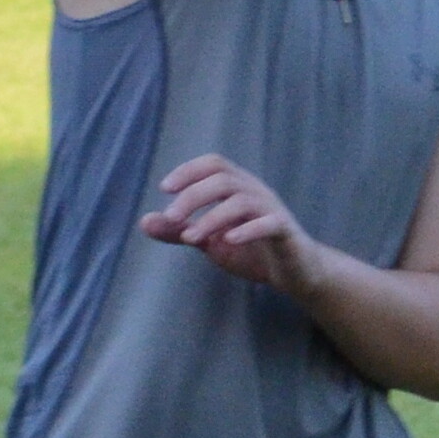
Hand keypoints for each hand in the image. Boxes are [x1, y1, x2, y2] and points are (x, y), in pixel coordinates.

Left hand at [145, 155, 321, 297]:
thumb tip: (144, 221)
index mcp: (238, 188)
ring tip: (191, 237)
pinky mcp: (285, 232)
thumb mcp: (210, 241)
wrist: (294, 274)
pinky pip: (268, 223)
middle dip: (193, 196)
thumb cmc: (252, 251)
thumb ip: (180, 230)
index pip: (214, 164)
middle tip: (171, 217)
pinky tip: (227, 240)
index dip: (189, 170)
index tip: (165, 188)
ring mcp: (272, 210)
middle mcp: (256, 192)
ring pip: (242, 200)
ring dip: (213, 217)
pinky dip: (247, 229)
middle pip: (223, 179)